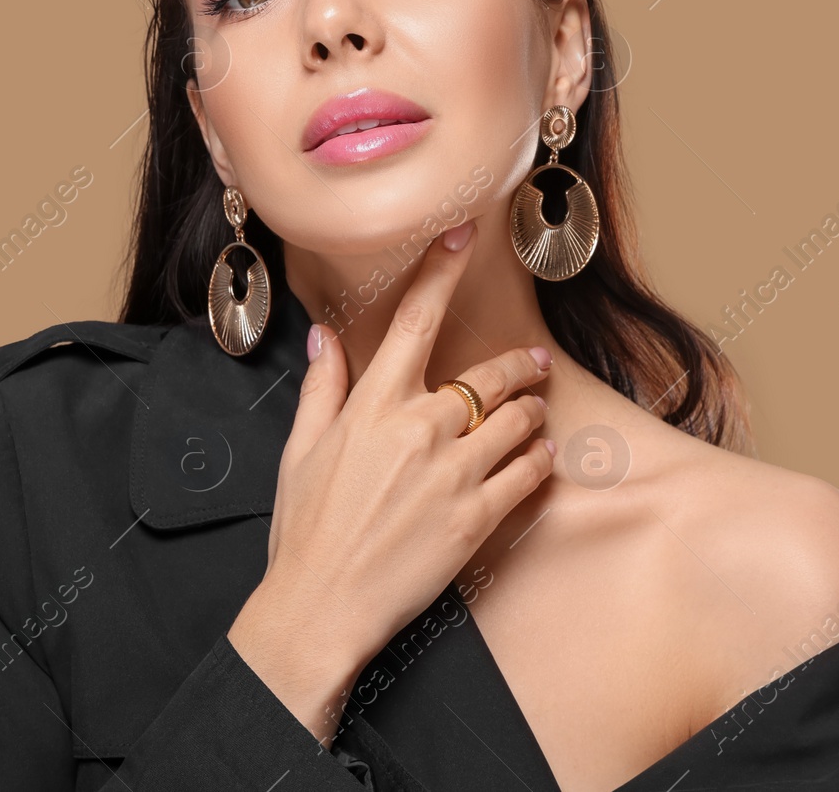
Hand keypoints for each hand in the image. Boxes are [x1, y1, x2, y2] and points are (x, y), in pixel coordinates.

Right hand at [257, 217, 553, 667]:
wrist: (321, 607)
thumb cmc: (305, 530)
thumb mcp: (300, 451)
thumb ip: (323, 388)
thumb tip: (325, 337)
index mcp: (374, 406)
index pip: (414, 320)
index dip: (441, 270)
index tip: (463, 233)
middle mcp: (420, 429)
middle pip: (489, 375)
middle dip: (518, 367)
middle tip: (533, 366)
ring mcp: (454, 473)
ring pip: (518, 420)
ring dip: (531, 413)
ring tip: (533, 416)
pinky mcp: (477, 517)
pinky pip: (528, 473)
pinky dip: (539, 460)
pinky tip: (538, 460)